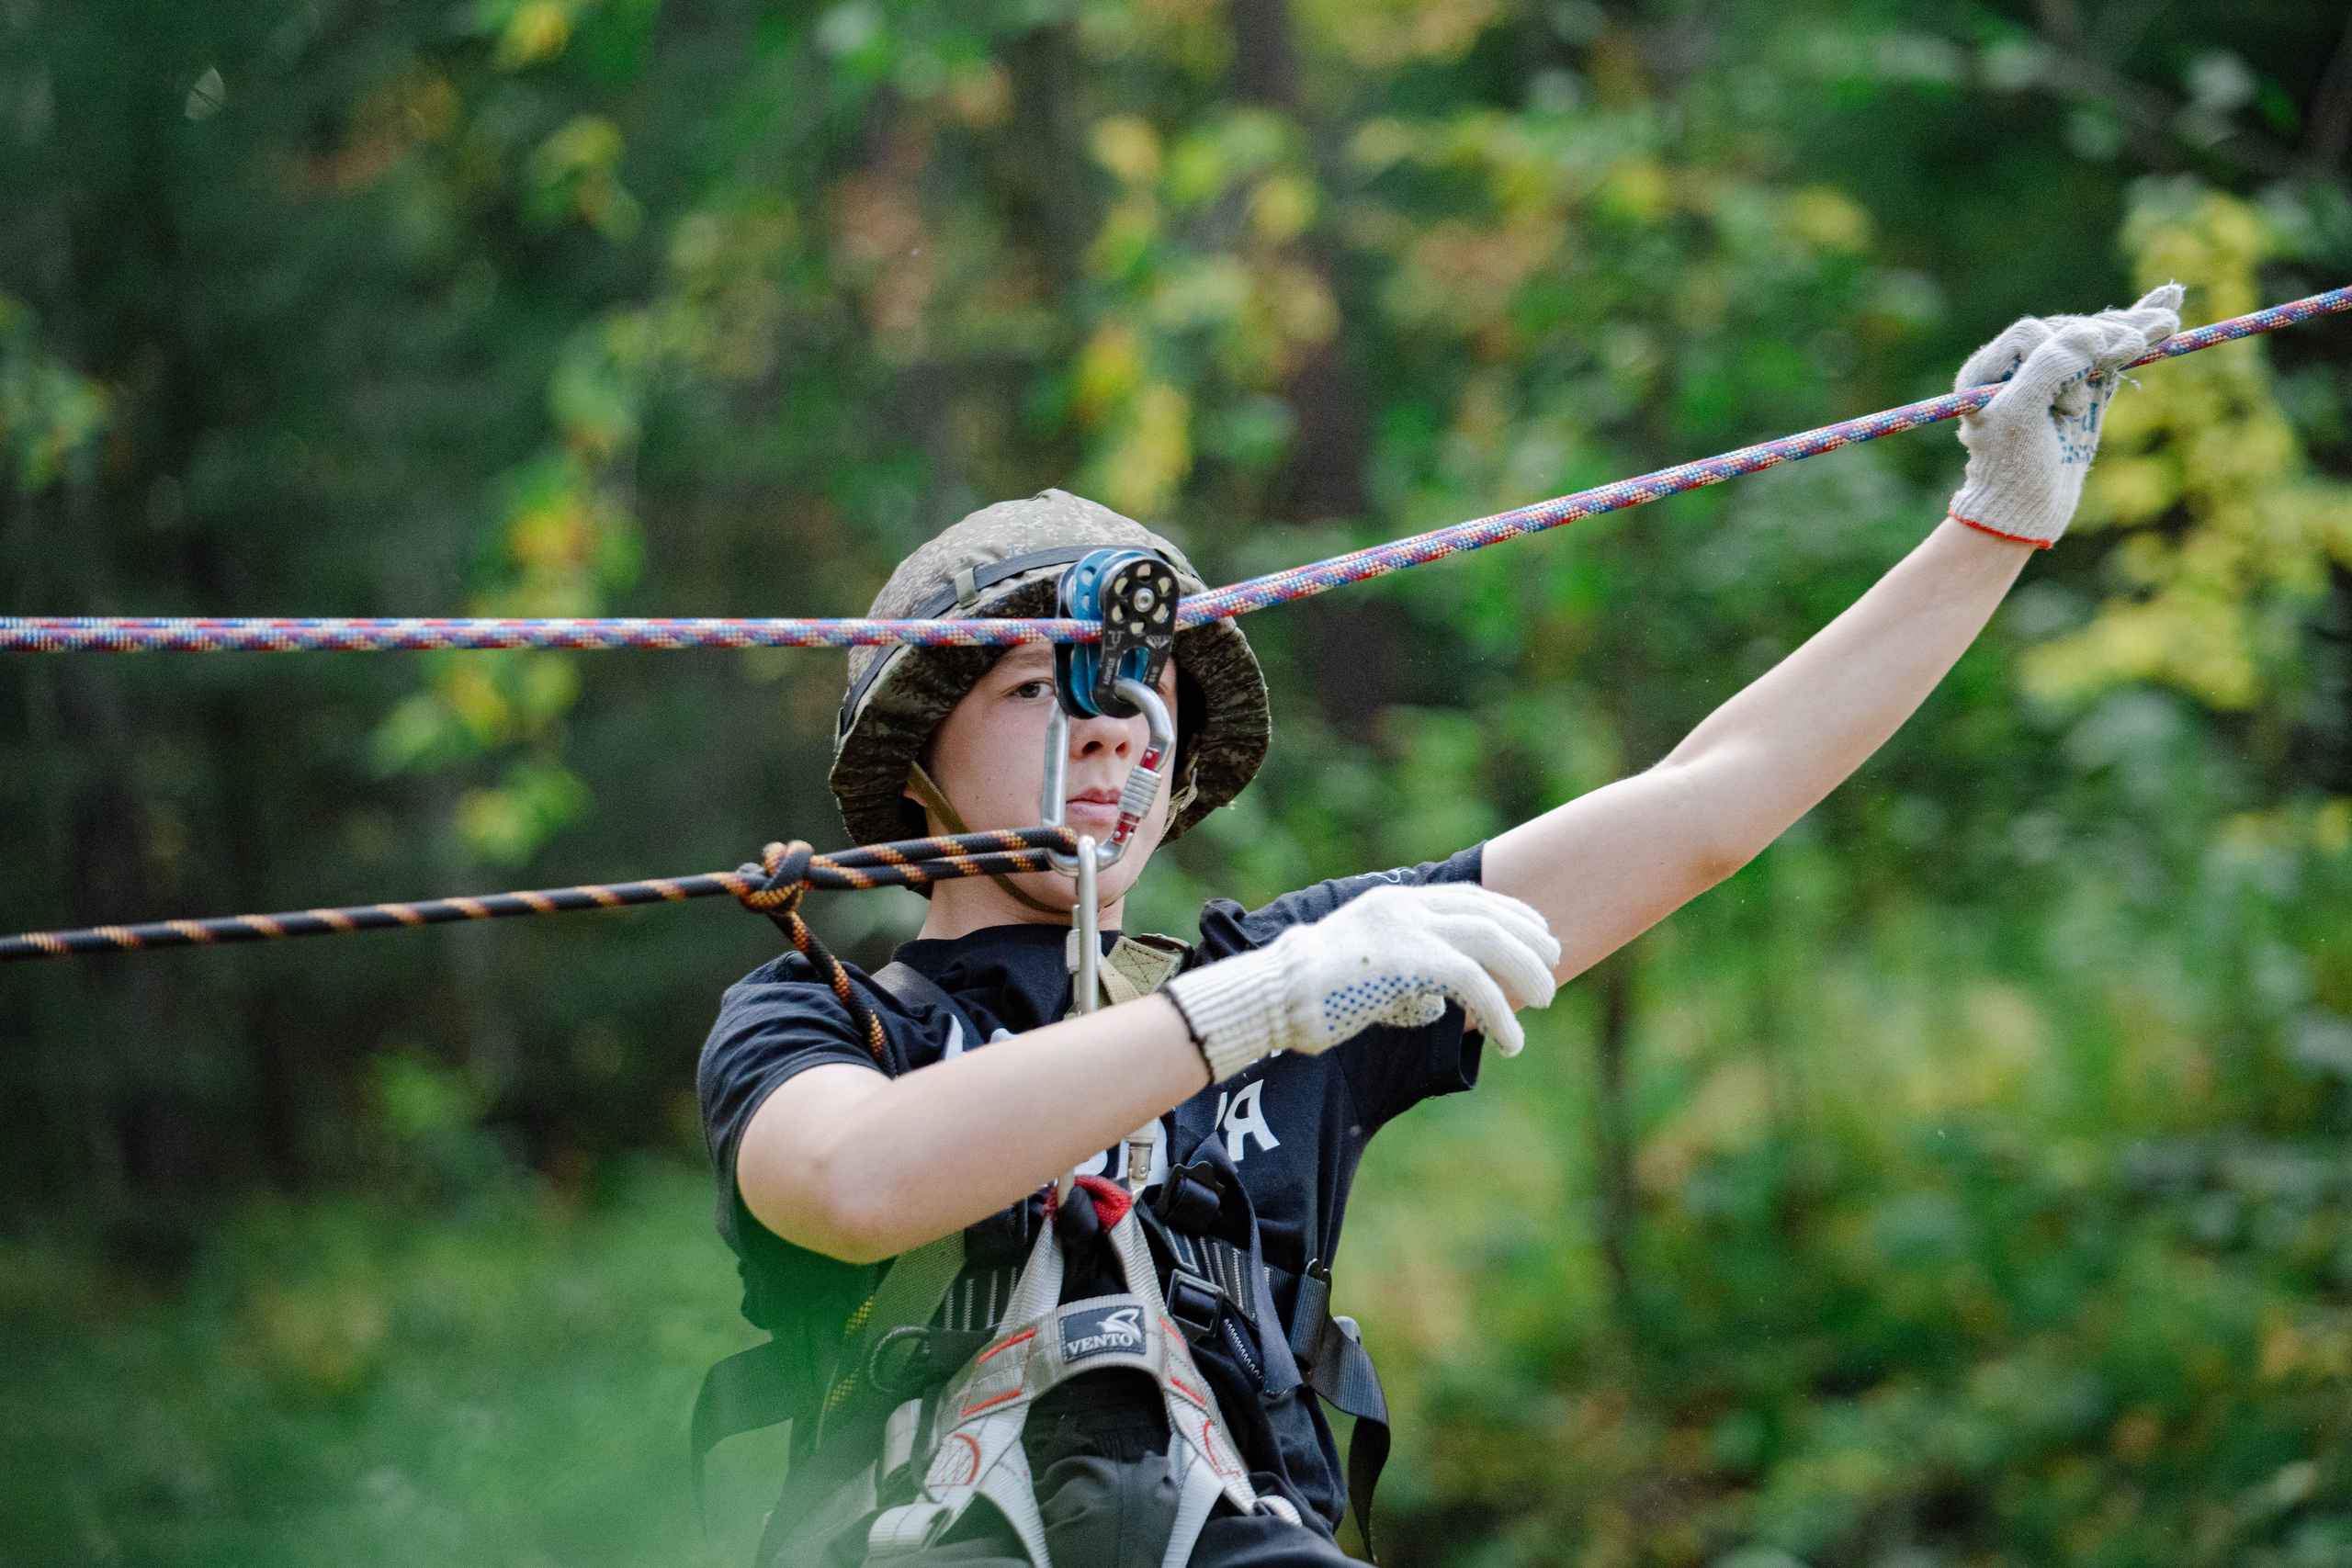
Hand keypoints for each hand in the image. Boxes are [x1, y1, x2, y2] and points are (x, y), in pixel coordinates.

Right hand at [1165, 883, 1560, 1081]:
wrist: (1275, 997)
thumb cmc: (1313, 996)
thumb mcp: (1368, 978)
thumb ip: (1406, 982)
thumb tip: (1435, 1006)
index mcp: (1395, 902)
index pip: (1468, 898)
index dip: (1511, 915)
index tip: (1540, 935)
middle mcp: (1405, 906)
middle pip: (1488, 914)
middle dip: (1530, 940)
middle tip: (1554, 969)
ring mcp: (1406, 929)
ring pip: (1490, 940)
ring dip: (1526, 971)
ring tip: (1545, 1001)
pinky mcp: (1408, 961)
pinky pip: (1472, 983)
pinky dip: (1500, 1012)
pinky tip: (1512, 1040)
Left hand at [1947, 284, 2181, 547]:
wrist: (2026, 513)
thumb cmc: (2013, 470)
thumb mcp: (2022, 418)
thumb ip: (2048, 369)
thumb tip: (2091, 329)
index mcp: (1986, 370)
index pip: (2033, 335)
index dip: (2061, 352)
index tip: (2073, 394)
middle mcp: (2018, 366)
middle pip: (2070, 332)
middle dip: (2107, 335)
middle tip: (2138, 343)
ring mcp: (2054, 376)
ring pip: (2095, 341)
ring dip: (2133, 328)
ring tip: (2169, 321)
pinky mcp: (2083, 389)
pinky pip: (2110, 355)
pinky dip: (2138, 331)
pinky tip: (2169, 298)